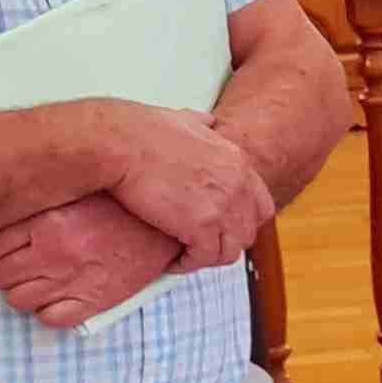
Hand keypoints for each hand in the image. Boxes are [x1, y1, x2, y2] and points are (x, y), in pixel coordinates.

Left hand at [0, 195, 182, 330]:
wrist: (170, 225)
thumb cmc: (124, 205)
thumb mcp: (78, 192)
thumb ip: (43, 199)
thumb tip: (8, 203)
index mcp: (47, 219)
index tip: (7, 245)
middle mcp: (54, 250)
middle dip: (5, 270)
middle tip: (22, 263)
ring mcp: (72, 278)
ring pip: (17, 299)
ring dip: (23, 292)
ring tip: (38, 281)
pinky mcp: (93, 301)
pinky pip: (50, 319)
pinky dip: (48, 312)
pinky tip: (58, 298)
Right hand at [91, 104, 276, 272]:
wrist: (120, 143)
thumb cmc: (139, 131)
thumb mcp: (184, 119)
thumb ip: (203, 125)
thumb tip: (208, 122)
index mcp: (236, 161)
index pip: (261, 204)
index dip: (242, 221)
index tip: (222, 228)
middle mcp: (237, 184)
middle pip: (249, 231)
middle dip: (226, 242)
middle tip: (203, 246)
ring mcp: (223, 206)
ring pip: (230, 250)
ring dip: (208, 256)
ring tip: (187, 256)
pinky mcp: (201, 225)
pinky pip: (204, 257)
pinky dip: (188, 263)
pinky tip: (172, 261)